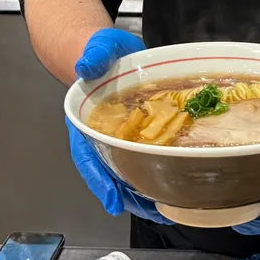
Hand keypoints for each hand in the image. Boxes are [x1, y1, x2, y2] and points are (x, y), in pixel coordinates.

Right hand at [70, 27, 168, 223]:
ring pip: (128, 170)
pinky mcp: (140, 135)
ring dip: (143, 192)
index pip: (87, 155)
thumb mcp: (99, 49)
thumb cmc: (103, 53)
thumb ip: (93, 56)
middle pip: (110, 171)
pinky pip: (147, 157)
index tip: (112, 199)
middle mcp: (102, 135)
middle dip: (126, 194)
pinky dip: (158, 174)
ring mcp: (121, 137)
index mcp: (86, 121)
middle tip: (147, 211)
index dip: (98, 178)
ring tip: (164, 211)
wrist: (114, 52)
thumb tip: (85, 66)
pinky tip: (174, 189)